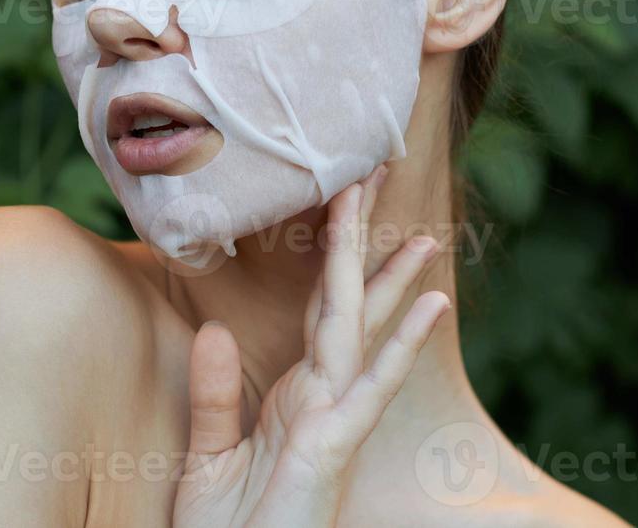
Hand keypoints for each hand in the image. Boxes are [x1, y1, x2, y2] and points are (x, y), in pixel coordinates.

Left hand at [172, 167, 449, 527]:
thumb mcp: (205, 459)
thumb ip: (214, 395)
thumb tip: (212, 328)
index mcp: (292, 397)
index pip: (317, 310)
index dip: (331, 256)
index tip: (344, 201)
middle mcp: (319, 400)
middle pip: (344, 305)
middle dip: (363, 243)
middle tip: (378, 177)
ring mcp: (329, 421)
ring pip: (358, 329)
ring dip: (388, 278)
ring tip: (422, 231)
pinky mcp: (330, 446)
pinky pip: (368, 385)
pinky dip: (399, 344)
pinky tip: (431, 305)